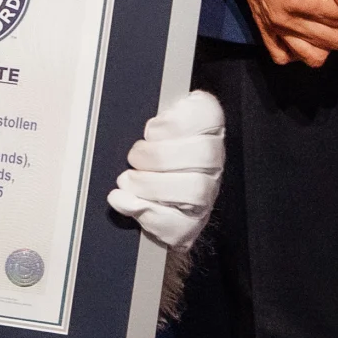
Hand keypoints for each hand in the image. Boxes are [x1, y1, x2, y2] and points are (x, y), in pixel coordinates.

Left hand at [105, 88, 224, 248]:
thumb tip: (138, 124)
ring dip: (152, 185)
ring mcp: (206, 194)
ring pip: (196, 190)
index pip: (208, 113)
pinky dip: (148, 214)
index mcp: (203, 128)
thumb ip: (141, 118)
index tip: (150, 130)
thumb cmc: (145, 157)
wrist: (146, 201)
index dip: (177, 122)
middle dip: (159, 156)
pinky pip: (179, 224)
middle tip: (133, 158)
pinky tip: (126, 203)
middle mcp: (211, 161)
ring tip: (126, 181)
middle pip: (204, 154)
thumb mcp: (145, 129)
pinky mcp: (191, 224)